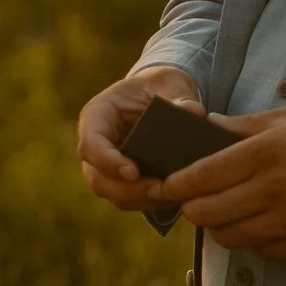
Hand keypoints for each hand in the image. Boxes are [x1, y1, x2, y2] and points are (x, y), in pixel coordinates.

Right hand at [76, 64, 202, 209]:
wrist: (160, 96)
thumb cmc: (159, 86)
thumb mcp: (169, 84)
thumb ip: (179, 96)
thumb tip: (194, 112)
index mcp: (98, 115)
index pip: (91, 144)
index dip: (107, 161)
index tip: (133, 172)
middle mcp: (96, 145)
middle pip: (98, 178)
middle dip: (128, 190)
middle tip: (160, 189)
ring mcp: (106, 166)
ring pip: (113, 194)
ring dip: (141, 200)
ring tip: (172, 195)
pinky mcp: (122, 181)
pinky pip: (130, 199)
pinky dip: (150, 202)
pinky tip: (175, 197)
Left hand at [158, 102, 285, 259]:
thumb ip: (246, 126)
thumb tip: (204, 127)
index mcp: (270, 152)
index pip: (204, 175)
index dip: (177, 183)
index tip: (167, 183)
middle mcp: (276, 190)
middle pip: (208, 212)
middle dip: (192, 207)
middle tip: (190, 199)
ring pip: (230, 237)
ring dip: (219, 226)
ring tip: (221, 210)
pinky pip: (261, 251)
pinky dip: (252, 240)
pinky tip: (257, 222)